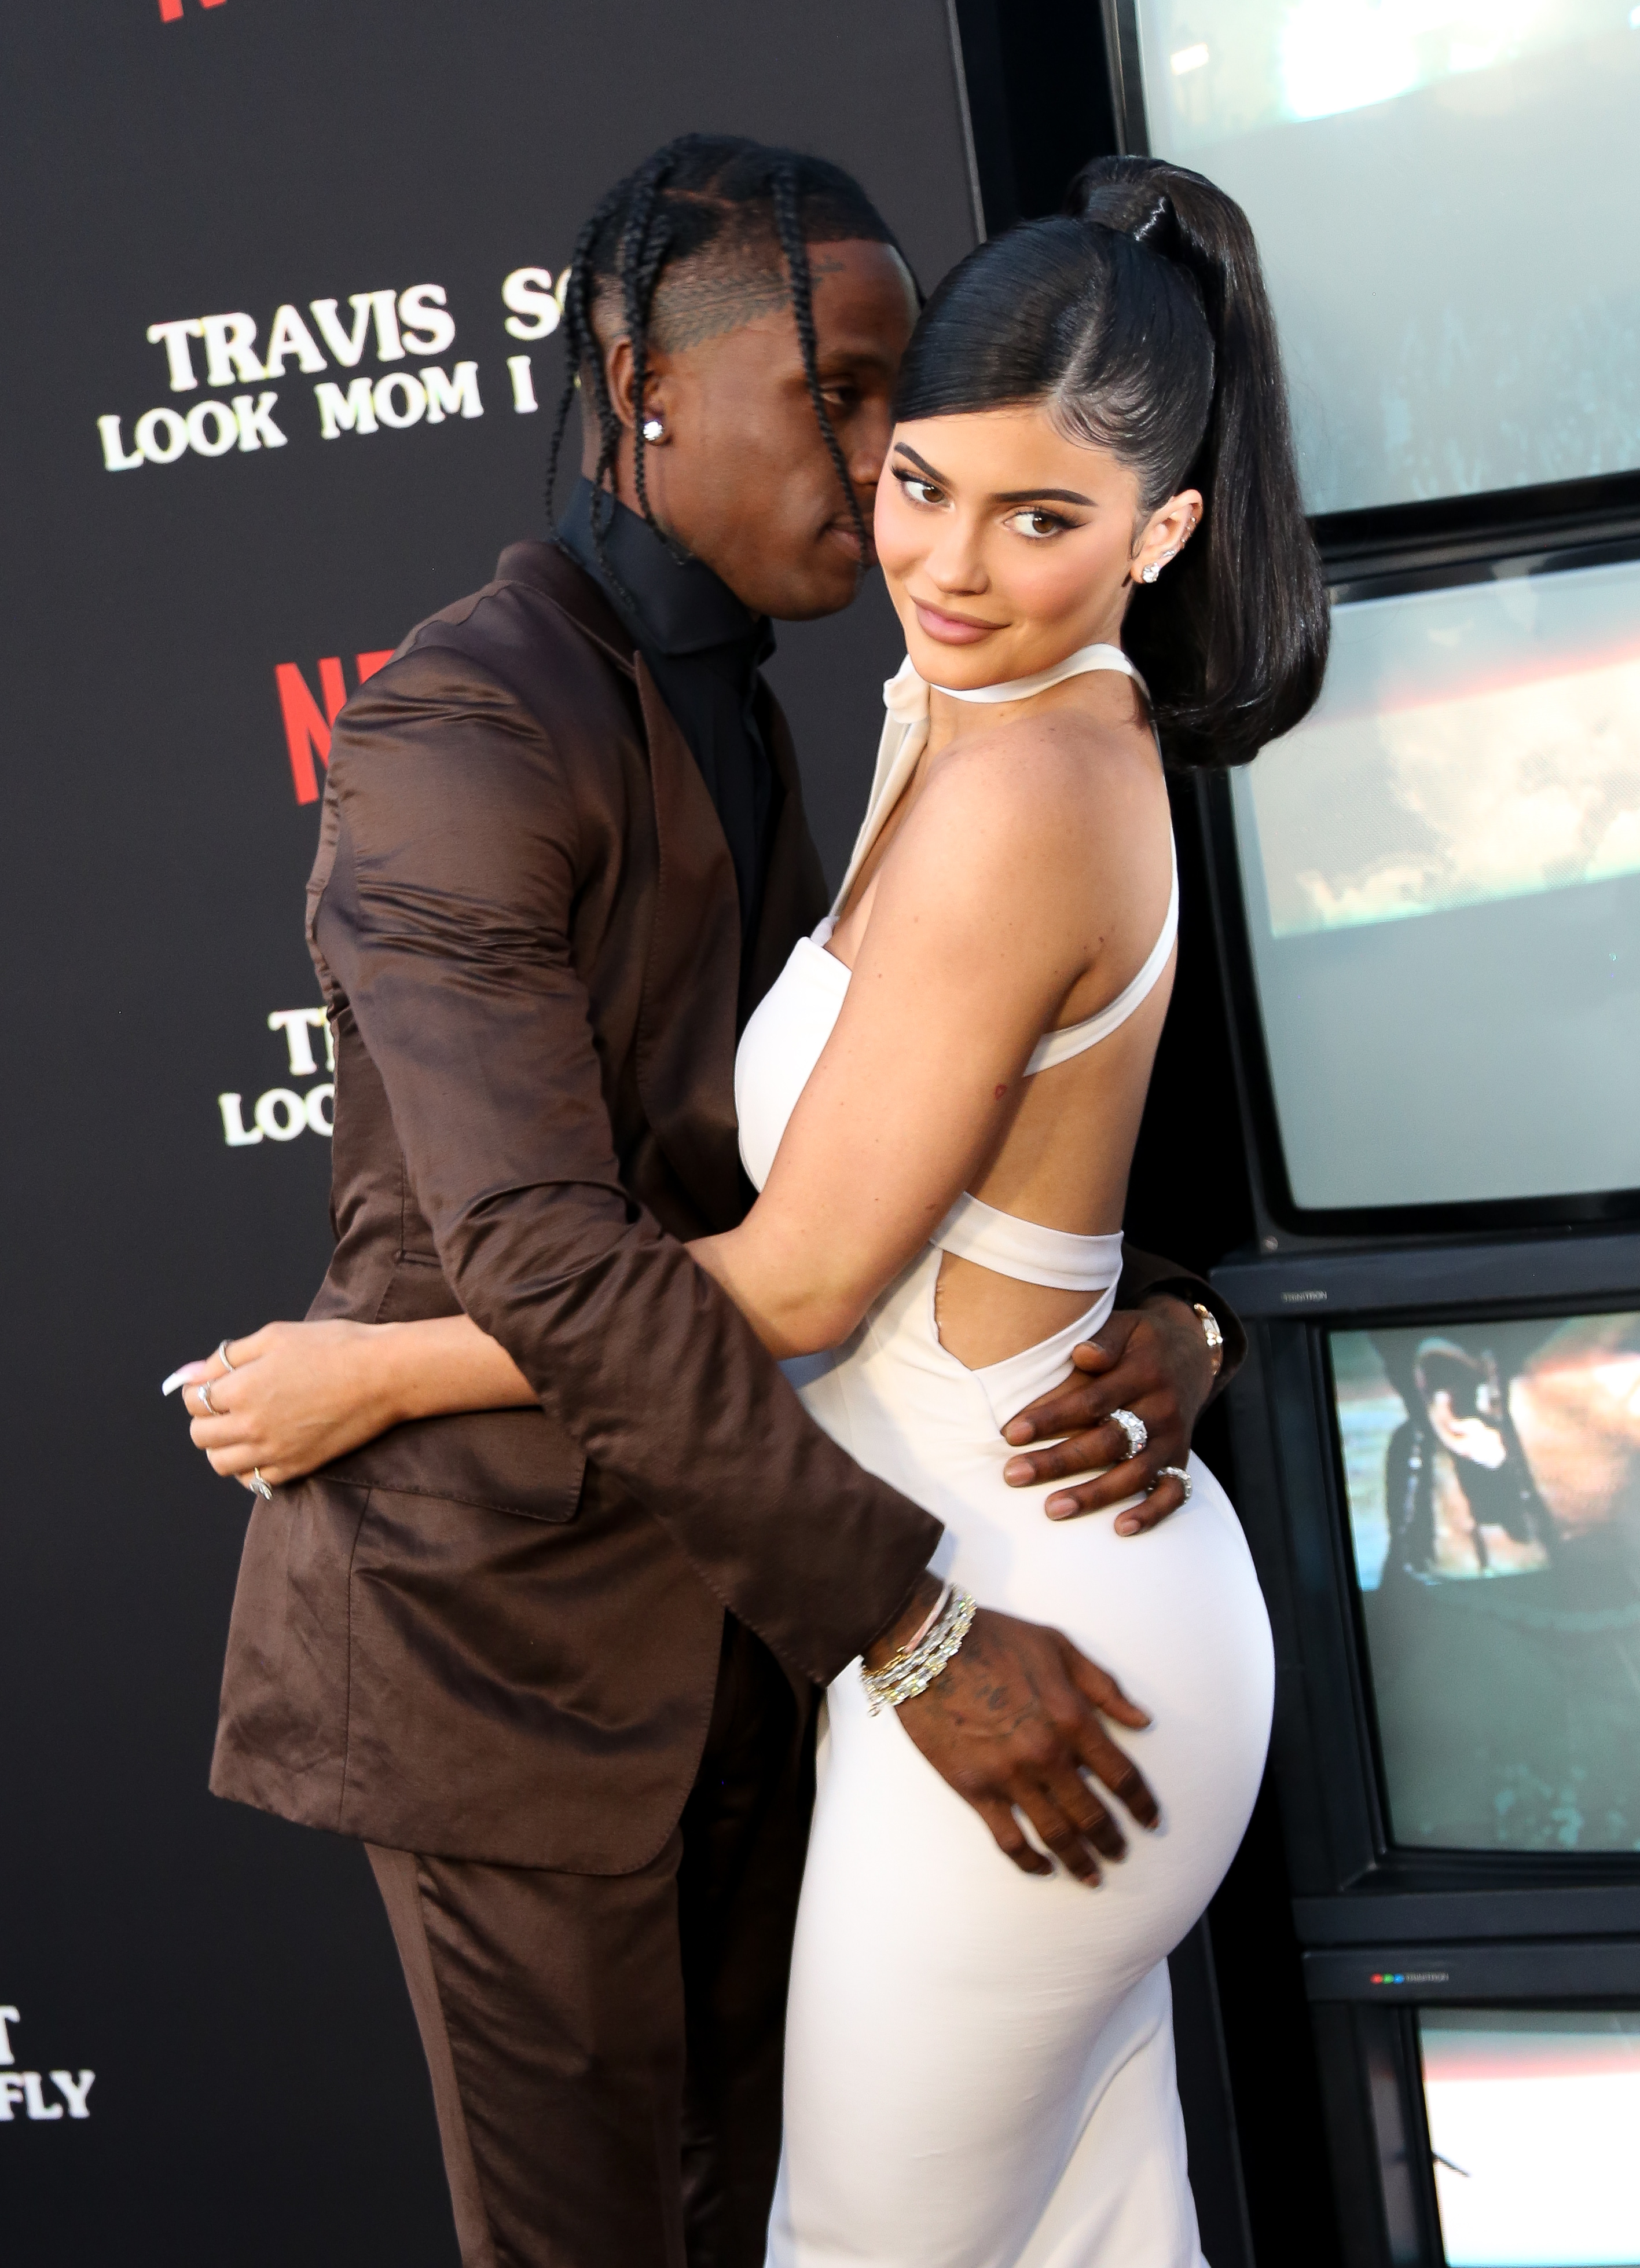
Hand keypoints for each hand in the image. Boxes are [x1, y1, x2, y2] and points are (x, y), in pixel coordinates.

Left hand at [162, 1321, 405, 1489]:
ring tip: (242, 1426)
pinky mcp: (295, 1467)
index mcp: (242, 1388)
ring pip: (220, 1463)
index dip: (199, 1387)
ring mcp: (273, 1451)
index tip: (217, 1381)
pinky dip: (248, 1467)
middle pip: (199, 1435)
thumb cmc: (333, 1346)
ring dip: (221, 1445)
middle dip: (205, 1416)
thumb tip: (186, 1374)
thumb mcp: (275, 1336)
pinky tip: (262, 1446)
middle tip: (228, 1401)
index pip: (192, 1399)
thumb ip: (226, 1357)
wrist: (384, 1375)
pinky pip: (252, 1481)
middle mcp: (251, 1426)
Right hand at [868, 1578, 1157, 1882]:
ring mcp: (1009, 1776)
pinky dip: (1029, 1861)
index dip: (1141, 1804)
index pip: (1121, 1776)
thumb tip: (1142, 1721)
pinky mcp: (974, 1789)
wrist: (928, 1646)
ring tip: (1092, 1874)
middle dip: (1112, 1840)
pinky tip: (1043, 1867)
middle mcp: (1046, 1754)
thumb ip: (1104, 1687)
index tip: (1150, 1821)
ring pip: (1056, 1835)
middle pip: (1092, 1814)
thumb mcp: (1059, 1647)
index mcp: (1072, 1718)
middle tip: (1120, 1854)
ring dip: (1079, 1860)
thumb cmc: (995, 1638)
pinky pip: (1008, 1839)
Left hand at [1000, 1295, 1212, 1534]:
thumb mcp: (1125, 1327)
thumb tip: (1082, 1354)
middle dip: (1058, 1461)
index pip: (1091, 1400)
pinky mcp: (1181, 1459)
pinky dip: (1151, 1512)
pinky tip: (1121, 1528)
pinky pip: (1174, 1493)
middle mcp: (1161, 1408)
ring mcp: (1173, 1438)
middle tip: (1014, 1475)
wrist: (1191, 1351)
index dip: (1051, 1418)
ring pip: (1135, 1473)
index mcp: (1142, 1373)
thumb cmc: (1139, 1342)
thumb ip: (1103, 1342)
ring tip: (1053, 1509)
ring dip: (1094, 1494)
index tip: (1011, 1433)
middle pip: (1107, 1441)